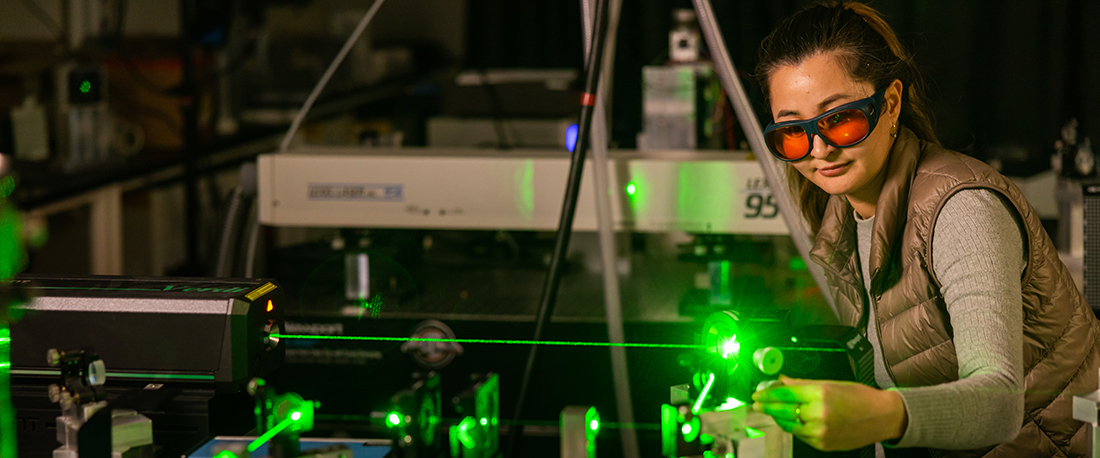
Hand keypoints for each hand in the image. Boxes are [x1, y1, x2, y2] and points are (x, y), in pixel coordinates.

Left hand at [751, 375, 906, 450]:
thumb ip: (802, 384)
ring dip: (778, 418)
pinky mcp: (822, 444)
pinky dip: (793, 427)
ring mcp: (820, 431)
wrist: (881, 417)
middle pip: (782, 410)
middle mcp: (818, 413)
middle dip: (766, 406)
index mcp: (820, 393)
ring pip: (789, 425)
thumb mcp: (830, 384)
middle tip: (756, 403)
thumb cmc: (859, 397)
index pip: (784, 393)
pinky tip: (790, 421)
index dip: (767, 393)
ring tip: (770, 411)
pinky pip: (800, 435)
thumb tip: (782, 380)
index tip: (757, 393)